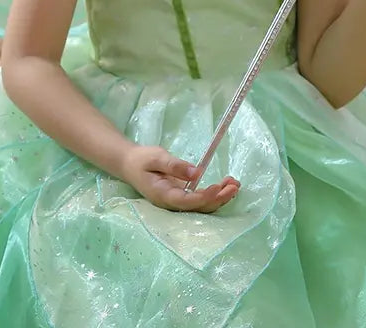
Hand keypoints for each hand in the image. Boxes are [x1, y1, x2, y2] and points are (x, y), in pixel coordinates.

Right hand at [121, 144, 239, 212]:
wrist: (130, 164)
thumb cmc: (142, 160)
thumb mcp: (156, 157)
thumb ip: (175, 166)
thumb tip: (196, 173)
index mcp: (163, 195)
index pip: (187, 201)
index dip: (204, 197)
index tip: (218, 188)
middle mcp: (172, 203)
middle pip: (198, 207)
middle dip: (218, 198)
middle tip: (234, 186)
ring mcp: (177, 201)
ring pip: (202, 205)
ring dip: (220, 196)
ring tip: (235, 184)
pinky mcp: (182, 196)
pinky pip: (200, 199)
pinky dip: (214, 193)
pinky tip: (226, 185)